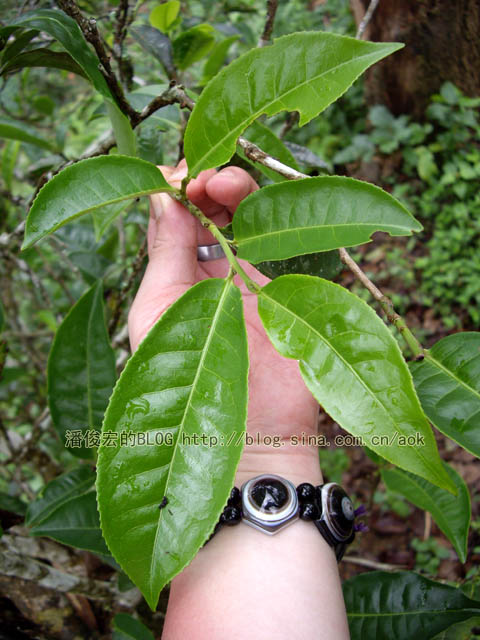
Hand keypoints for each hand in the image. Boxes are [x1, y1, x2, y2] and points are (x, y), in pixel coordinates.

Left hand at [129, 160, 321, 484]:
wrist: (251, 434)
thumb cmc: (188, 384)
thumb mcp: (158, 313)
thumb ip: (164, 254)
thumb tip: (160, 194)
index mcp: (170, 281)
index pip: (172, 221)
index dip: (174, 191)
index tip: (176, 174)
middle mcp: (208, 276)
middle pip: (208, 213)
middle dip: (205, 185)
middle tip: (204, 178)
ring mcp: (248, 281)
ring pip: (244, 219)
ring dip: (234, 190)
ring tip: (227, 183)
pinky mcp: (283, 289)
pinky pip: (279, 241)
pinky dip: (271, 213)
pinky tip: (256, 201)